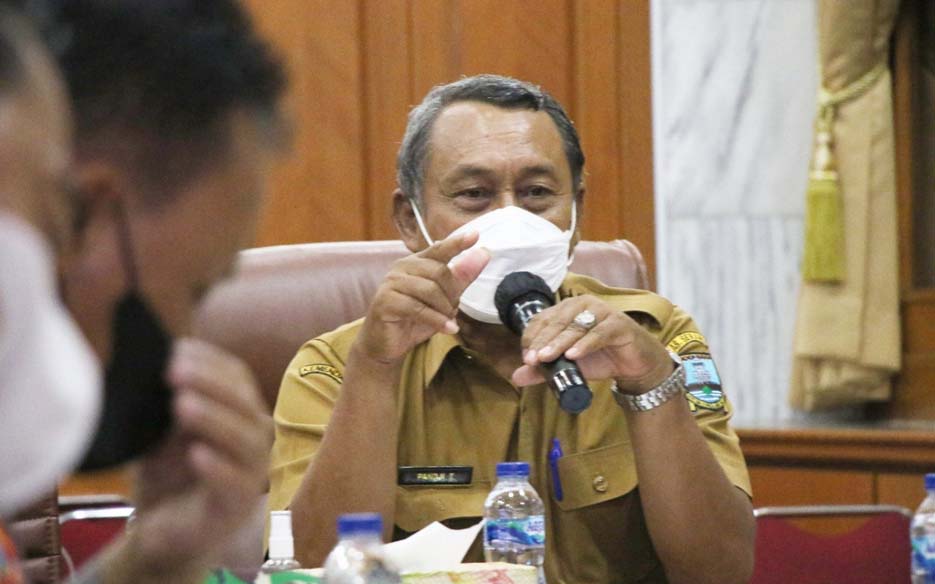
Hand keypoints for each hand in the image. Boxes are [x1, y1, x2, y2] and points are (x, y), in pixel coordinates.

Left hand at [123, 339, 271, 575]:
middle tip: (173, 372)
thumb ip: (173, 398)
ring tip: (181, 406)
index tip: (175, 349)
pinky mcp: (239, 506)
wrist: (161, 529)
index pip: (238, 377)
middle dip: (210, 384)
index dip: (211, 361)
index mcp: (242, 412)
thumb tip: (162, 357)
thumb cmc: (168, 472)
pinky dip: (217, 468)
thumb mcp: (166, 428)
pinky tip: (195, 454)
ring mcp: (252, 473)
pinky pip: (236, 484)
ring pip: (246, 440)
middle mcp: (255, 438)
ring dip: (214, 420)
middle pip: (245, 403)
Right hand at [355, 231, 488, 363]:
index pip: (439, 249)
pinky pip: (418, 308)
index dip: (457, 243)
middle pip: (438, 272)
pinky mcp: (385, 301)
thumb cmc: (414, 320)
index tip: (475, 235)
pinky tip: (448, 328)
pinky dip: (437, 320)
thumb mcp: (443, 300)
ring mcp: (391, 283)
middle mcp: (401, 267)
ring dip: (444, 309)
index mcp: (415, 262)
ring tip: (448, 321)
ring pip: (429, 290)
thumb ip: (460, 278)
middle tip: (452, 311)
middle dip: (451, 294)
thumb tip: (483, 254)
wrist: (386, 344)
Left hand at [511, 295, 673, 394]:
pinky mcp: (618, 324)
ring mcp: (602, 312)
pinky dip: (585, 344)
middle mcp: (583, 305)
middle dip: (542, 341)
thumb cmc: (600, 359)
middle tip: (532, 360)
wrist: (635, 365)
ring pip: (575, 327)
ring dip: (559, 343)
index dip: (532, 337)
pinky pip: (598, 333)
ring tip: (546, 358)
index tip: (526, 358)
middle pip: (556, 322)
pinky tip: (573, 355)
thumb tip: (516, 377)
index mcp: (567, 309)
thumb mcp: (568, 366)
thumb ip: (543, 371)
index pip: (542, 319)